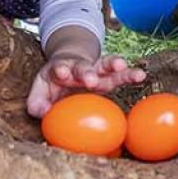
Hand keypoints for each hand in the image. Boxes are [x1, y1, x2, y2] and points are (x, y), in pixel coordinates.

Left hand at [26, 54, 145, 118]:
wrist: (67, 66)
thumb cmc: (52, 84)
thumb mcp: (39, 91)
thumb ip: (36, 104)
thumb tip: (44, 113)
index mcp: (60, 69)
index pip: (60, 67)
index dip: (61, 70)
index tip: (62, 72)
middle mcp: (79, 67)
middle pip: (83, 67)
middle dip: (87, 73)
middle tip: (91, 80)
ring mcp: (95, 70)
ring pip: (105, 65)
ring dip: (113, 65)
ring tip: (122, 65)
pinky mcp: (108, 76)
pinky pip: (120, 75)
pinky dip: (130, 74)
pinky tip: (140, 76)